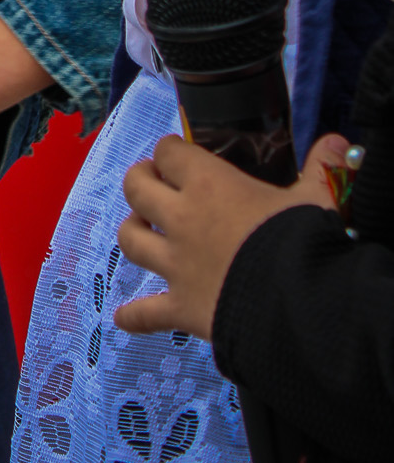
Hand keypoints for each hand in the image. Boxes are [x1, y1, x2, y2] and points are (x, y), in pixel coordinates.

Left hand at [114, 130, 344, 341]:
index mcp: (209, 185)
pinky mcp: (181, 306)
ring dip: (132, 232)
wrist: (298, 303)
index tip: (177, 154)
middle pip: (137, 189)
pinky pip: (146, 313)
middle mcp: (183, 220)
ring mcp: (176, 264)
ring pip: (131, 240)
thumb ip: (321, 169)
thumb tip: (338, 144)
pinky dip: (134, 317)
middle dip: (140, 181)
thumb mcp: (318, 199)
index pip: (170, 153)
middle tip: (150, 182)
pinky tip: (124, 318)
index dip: (170, 151)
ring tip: (141, 229)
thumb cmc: (303, 242)